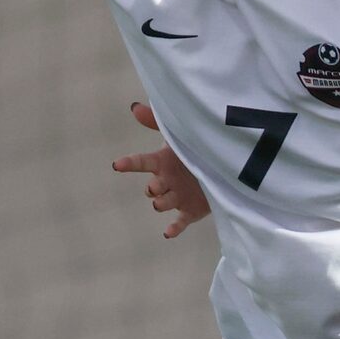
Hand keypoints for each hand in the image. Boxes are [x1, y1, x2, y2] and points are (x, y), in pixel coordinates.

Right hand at [110, 101, 211, 238]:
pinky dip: (174, 228)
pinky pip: (180, 222)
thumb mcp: (178, 135)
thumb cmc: (195, 149)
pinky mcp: (190, 211)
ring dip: (160, 203)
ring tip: (161, 202)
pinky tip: (168, 232)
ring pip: (163, 203)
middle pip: (152, 188)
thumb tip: (134, 107)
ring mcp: (178, 197)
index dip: (130, 164)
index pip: (142, 162)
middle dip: (152, 188)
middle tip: (155, 186)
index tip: (117, 165)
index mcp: (162, 162)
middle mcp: (166, 181)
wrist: (222, 166)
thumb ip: (156, 122)